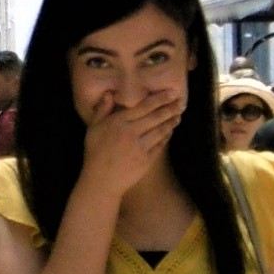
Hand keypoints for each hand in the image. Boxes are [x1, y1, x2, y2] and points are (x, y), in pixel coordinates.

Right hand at [79, 83, 184, 198]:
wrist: (101, 181)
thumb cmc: (95, 153)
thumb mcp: (93, 129)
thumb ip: (102, 110)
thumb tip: (109, 94)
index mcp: (118, 122)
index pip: (143, 107)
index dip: (159, 99)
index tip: (171, 92)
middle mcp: (130, 132)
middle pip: (156, 117)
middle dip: (170, 108)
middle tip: (180, 102)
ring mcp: (140, 147)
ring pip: (160, 130)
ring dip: (171, 122)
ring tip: (178, 116)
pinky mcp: (146, 160)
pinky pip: (160, 145)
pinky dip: (166, 137)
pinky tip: (170, 131)